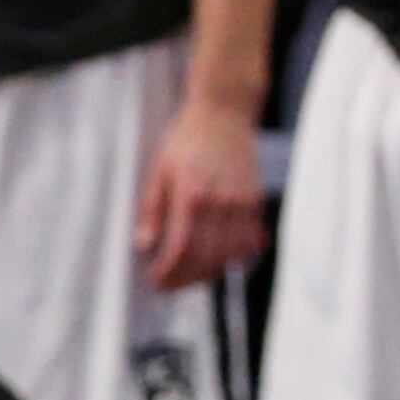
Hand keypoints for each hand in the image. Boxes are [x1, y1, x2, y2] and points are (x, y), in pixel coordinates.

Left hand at [136, 96, 265, 290]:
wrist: (224, 113)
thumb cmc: (186, 140)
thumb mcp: (158, 171)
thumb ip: (151, 210)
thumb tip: (144, 244)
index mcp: (192, 195)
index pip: (182, 248)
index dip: (169, 271)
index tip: (155, 281)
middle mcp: (221, 203)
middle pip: (207, 257)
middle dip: (185, 278)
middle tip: (169, 285)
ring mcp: (242, 203)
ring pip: (231, 254)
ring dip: (210, 271)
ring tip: (190, 275)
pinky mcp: (255, 201)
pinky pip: (250, 240)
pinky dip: (236, 256)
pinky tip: (219, 259)